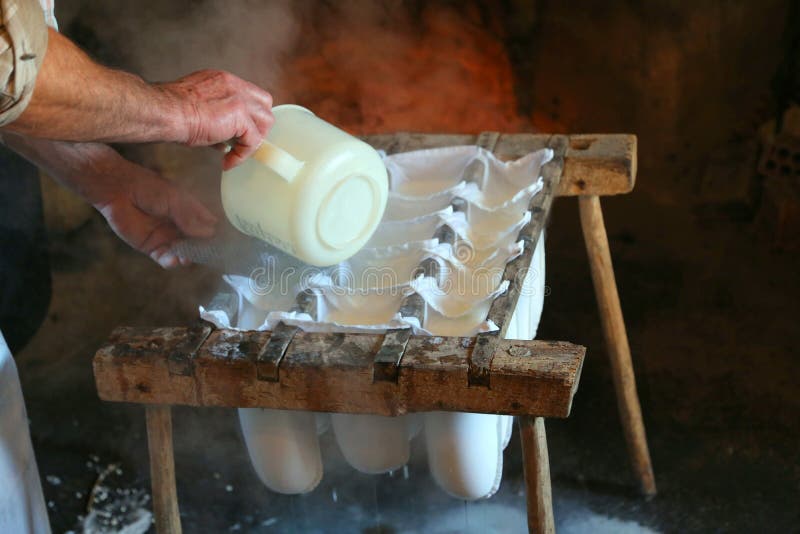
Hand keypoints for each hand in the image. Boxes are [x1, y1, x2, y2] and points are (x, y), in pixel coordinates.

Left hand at [93, 162, 218, 268]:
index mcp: (189, 212)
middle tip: (208, 255)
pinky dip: (171, 261)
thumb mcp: (175, 199)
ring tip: (188, 258)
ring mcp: (167, 238)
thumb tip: (210, 233)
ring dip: (188, 257)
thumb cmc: (149, 189)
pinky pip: (165, 258)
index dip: (215, 233)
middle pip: (197, 242)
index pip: (207, 225)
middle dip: (203, 249)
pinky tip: (175, 259)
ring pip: (183, 252)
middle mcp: (180, 226)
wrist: (119, 191)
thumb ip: (189, 217)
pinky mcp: (152, 247)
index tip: (226, 241)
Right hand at [160, 70, 273, 169]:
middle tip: (242, 144)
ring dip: (254, 140)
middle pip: (265, 104)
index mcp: (223, 81)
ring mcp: (239, 98)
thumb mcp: (198, 114)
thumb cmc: (170, 113)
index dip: (249, 116)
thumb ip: (216, 123)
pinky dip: (243, 154)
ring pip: (266, 120)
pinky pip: (253, 140)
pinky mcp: (240, 115)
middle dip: (258, 126)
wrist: (164, 111)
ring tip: (236, 154)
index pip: (249, 96)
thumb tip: (224, 143)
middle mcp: (234, 85)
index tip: (238, 134)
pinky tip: (227, 161)